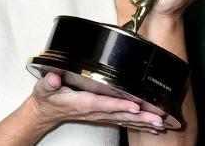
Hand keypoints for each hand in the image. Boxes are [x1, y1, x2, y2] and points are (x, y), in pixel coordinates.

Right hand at [28, 72, 165, 133]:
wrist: (45, 112)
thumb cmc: (48, 97)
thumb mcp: (44, 87)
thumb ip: (49, 82)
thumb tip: (54, 78)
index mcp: (82, 103)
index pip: (103, 104)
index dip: (119, 105)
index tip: (134, 106)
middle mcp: (93, 111)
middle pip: (120, 115)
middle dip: (140, 117)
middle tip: (158, 118)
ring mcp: (99, 116)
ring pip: (124, 119)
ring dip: (143, 122)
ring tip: (160, 123)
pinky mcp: (102, 116)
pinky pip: (122, 121)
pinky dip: (138, 124)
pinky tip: (150, 126)